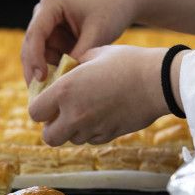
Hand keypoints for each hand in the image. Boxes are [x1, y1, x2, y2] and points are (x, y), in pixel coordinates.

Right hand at [20, 0, 140, 85]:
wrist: (125, 0)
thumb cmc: (113, 10)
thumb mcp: (97, 33)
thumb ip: (79, 56)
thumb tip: (62, 81)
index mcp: (51, 4)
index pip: (35, 34)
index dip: (35, 58)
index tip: (42, 79)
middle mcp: (43, 13)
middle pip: (31, 46)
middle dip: (34, 70)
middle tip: (40, 96)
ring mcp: (48, 25)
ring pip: (38, 55)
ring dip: (44, 73)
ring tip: (51, 95)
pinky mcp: (55, 36)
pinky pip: (49, 57)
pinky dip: (54, 71)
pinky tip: (59, 87)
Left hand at [28, 45, 167, 145]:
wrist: (159, 80)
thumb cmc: (127, 62)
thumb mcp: (95, 54)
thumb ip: (74, 66)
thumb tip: (66, 70)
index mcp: (65, 91)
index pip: (35, 112)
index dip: (40, 108)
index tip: (48, 101)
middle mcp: (74, 114)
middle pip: (48, 137)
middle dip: (52, 127)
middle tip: (61, 114)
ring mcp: (92, 128)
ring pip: (71, 139)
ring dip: (73, 130)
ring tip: (86, 111)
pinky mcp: (110, 135)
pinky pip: (91, 140)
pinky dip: (91, 132)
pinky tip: (102, 115)